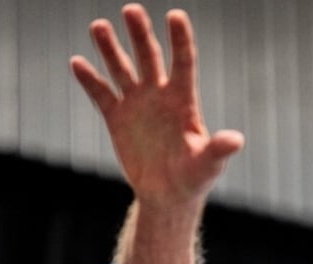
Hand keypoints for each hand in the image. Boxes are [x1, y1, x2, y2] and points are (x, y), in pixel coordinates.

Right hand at [70, 4, 243, 212]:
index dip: (180, 40)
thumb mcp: (207, 166)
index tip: (175, 15)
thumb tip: (236, 140)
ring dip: (110, 48)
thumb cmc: (194, 179)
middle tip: (131, 10)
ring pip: (122, 69)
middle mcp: (159, 95)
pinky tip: (77, 62)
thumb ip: (218, 150)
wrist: (168, 195)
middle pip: (149, 57)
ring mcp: (137, 104)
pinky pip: (101, 94)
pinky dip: (89, 80)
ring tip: (99, 25)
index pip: (183, 63)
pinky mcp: (118, 118)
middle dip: (140, 34)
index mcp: (184, 101)